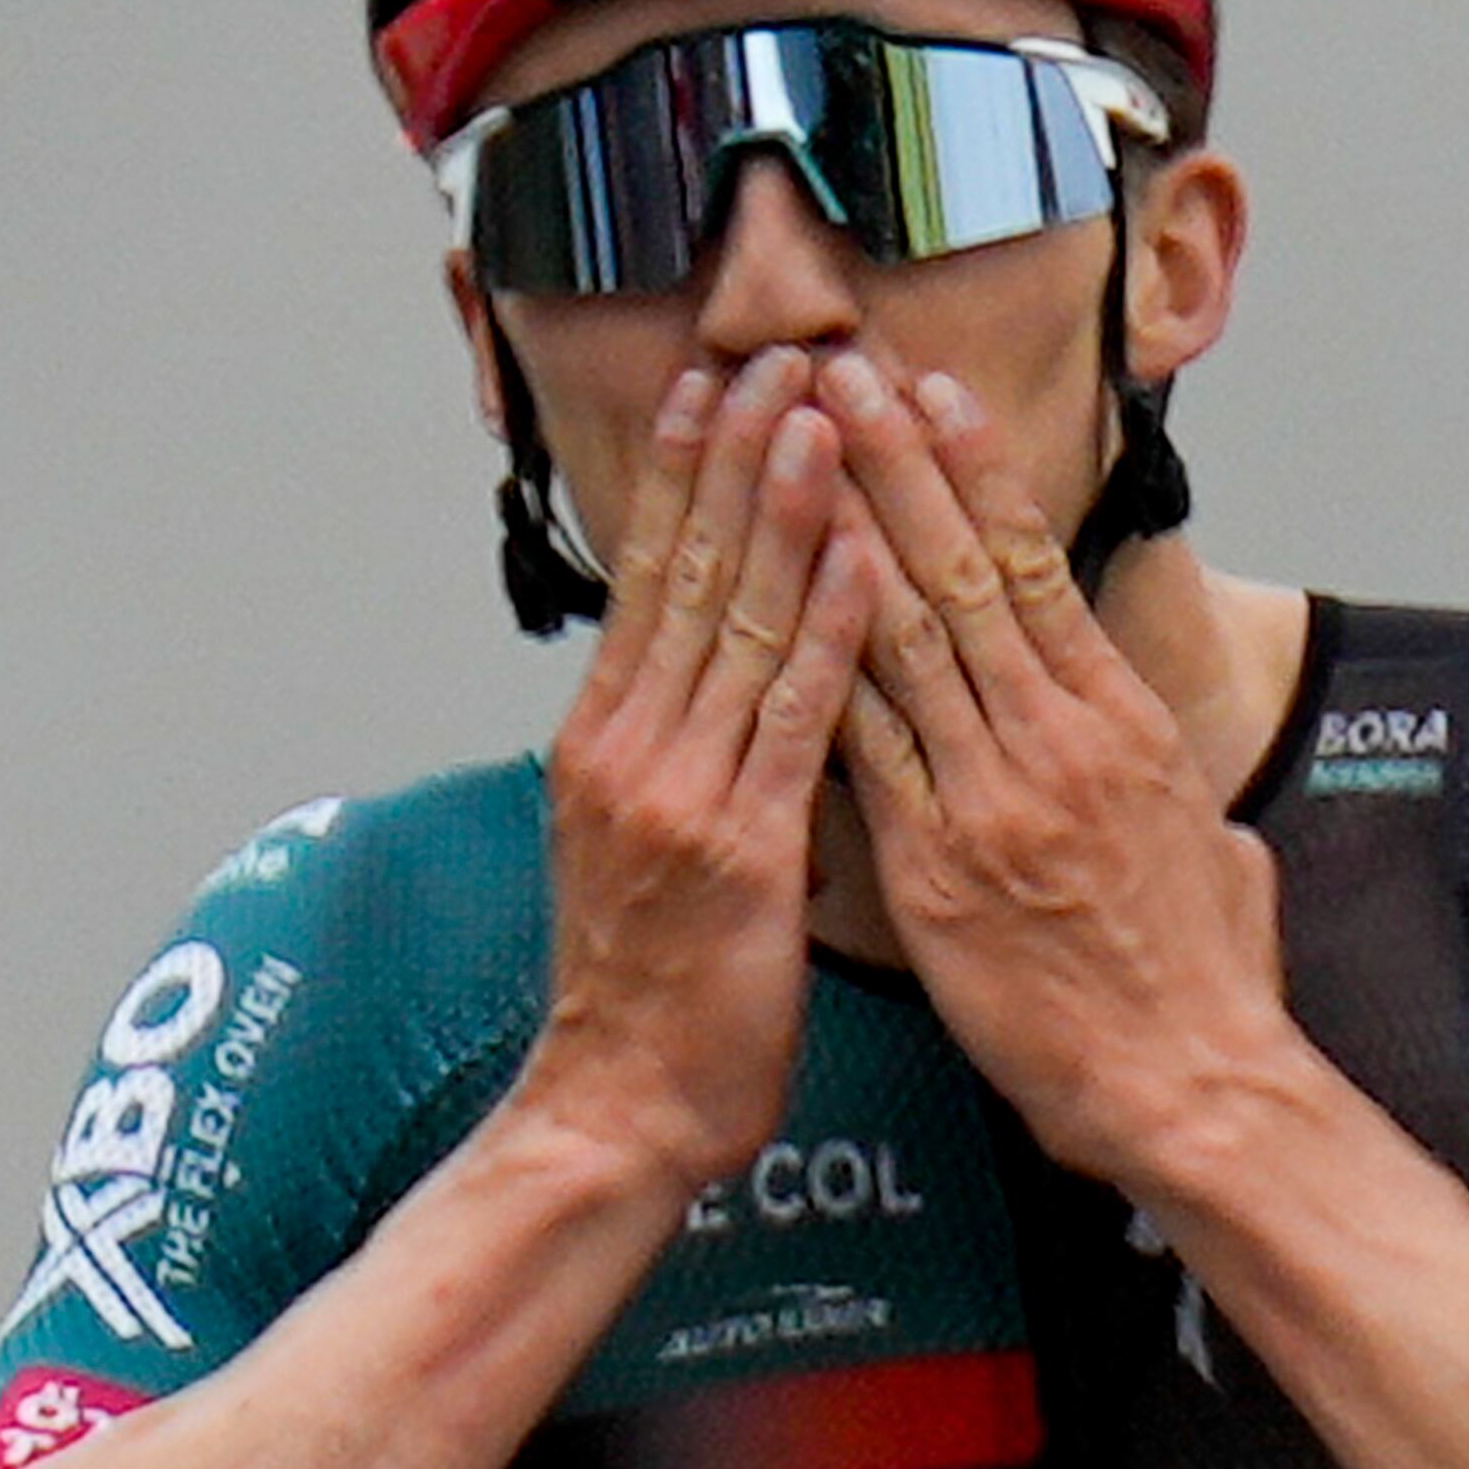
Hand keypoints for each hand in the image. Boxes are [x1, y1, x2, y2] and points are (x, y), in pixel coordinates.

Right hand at [523, 350, 878, 1196]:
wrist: (615, 1115)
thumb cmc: (645, 1007)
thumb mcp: (641, 864)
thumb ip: (673, 774)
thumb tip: (711, 708)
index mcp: (604, 747)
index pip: (648, 583)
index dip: (684, 478)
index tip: (712, 388)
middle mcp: (629, 750)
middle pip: (689, 573)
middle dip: (735, 455)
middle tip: (777, 353)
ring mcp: (677, 795)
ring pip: (740, 624)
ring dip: (788, 509)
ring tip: (824, 411)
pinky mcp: (737, 851)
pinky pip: (795, 721)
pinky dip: (831, 631)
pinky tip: (865, 557)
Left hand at [821, 355, 1290, 1189]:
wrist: (1189, 1084)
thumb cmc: (1208, 985)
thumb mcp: (1218, 853)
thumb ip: (1175, 792)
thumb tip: (1175, 773)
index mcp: (1124, 721)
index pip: (1037, 566)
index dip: (980, 473)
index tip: (935, 396)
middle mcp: (1056, 738)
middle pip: (963, 569)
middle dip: (895, 460)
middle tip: (840, 369)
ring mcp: (992, 796)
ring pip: (907, 633)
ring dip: (844, 528)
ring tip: (795, 443)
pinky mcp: (937, 868)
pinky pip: (866, 746)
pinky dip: (821, 664)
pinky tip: (776, 601)